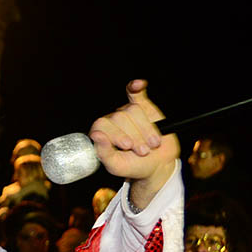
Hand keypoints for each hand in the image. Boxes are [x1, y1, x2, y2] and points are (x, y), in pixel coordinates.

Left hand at [89, 80, 178, 208]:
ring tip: (151, 144)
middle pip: (120, 118)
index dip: (116, 134)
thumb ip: (103, 152)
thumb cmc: (132, 166)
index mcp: (101, 133)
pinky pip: (135, 93)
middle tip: (143, 151)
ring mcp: (127, 113)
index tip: (127, 146)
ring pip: (134, 110)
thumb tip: (95, 134)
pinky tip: (138, 84)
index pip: (102, 125)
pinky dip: (136, 87)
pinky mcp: (143, 107)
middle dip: (135, 136)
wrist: (156, 165)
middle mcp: (112, 121)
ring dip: (146, 129)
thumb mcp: (116, 166)